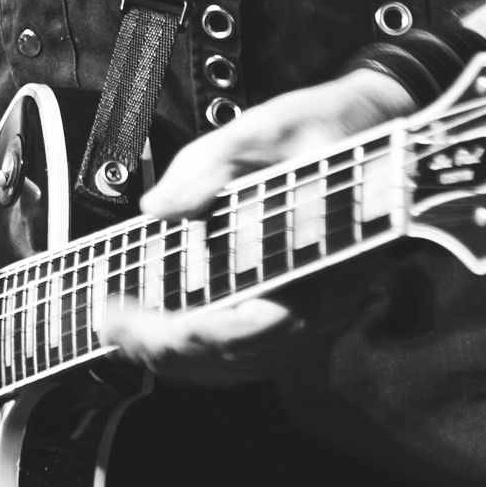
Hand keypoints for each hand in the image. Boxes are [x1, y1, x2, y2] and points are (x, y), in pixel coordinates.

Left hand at [95, 69, 415, 386]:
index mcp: (316, 258)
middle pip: (235, 356)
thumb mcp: (266, 125)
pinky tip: (168, 337)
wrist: (378, 125)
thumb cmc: (325, 122)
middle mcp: (325, 299)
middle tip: (107, 323)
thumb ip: (208, 167)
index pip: (240, 329)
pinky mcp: (310, 307)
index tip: (117, 312)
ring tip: (126, 333)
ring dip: (182, 359)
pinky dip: (210, 355)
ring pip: (247, 364)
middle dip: (161, 348)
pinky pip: (258, 352)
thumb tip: (157, 209)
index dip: (171, 333)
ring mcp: (322, 311)